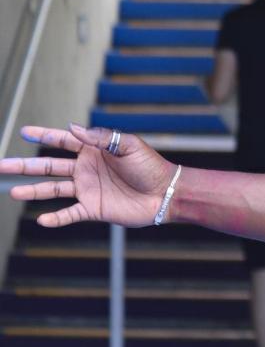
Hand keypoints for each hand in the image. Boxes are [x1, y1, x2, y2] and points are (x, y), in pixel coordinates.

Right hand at [2, 124, 174, 227]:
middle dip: (25, 165)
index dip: (44, 136)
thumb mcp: (128, 145)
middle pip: (49, 166)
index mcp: (94, 151)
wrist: (166, 193)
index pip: (63, 141)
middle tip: (1, 165)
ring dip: (33, 191)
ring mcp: (87, 189)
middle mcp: (86, 170)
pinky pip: (69, 214)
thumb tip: (73, 127)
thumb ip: (100, 137)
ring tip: (13, 192)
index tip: (24, 131)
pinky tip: (41, 219)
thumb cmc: (151, 166)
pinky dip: (56, 218)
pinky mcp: (93, 209)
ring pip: (53, 190)